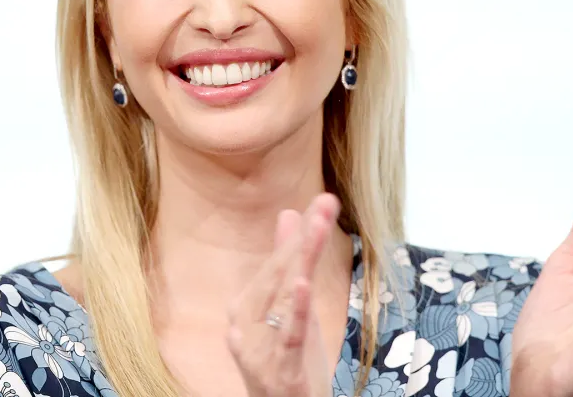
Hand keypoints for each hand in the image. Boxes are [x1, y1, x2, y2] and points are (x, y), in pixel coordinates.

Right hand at [226, 193, 339, 396]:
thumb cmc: (285, 362)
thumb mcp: (293, 309)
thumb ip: (288, 263)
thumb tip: (288, 213)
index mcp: (249, 305)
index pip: (279, 261)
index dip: (304, 231)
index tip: (325, 201)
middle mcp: (247, 322)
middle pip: (279, 273)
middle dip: (305, 238)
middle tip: (325, 206)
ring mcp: (260, 347)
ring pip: (283, 299)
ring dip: (299, 262)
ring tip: (314, 232)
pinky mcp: (279, 369)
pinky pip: (288, 336)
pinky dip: (294, 311)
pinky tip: (301, 284)